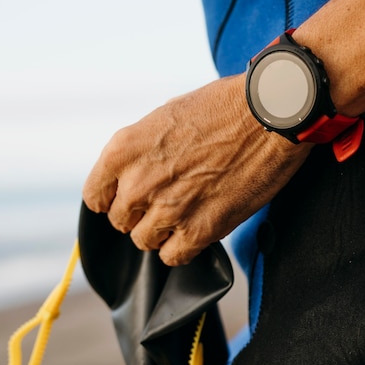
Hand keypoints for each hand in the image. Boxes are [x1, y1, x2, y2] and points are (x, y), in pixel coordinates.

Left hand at [82, 74, 311, 265]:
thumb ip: (142, 152)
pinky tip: (196, 232)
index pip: (95, 196)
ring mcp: (168, 209)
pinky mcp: (200, 230)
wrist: (268, 115)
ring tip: (184, 216)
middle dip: (140, 215)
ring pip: (145, 241)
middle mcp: (138, 183)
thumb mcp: (165, 117)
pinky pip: (173, 257)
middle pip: (121, 221)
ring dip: (161, 233)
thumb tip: (136, 175)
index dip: (111, 200)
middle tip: (165, 203)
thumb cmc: (222, 107)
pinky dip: (181, 249)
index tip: (126, 200)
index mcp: (123, 150)